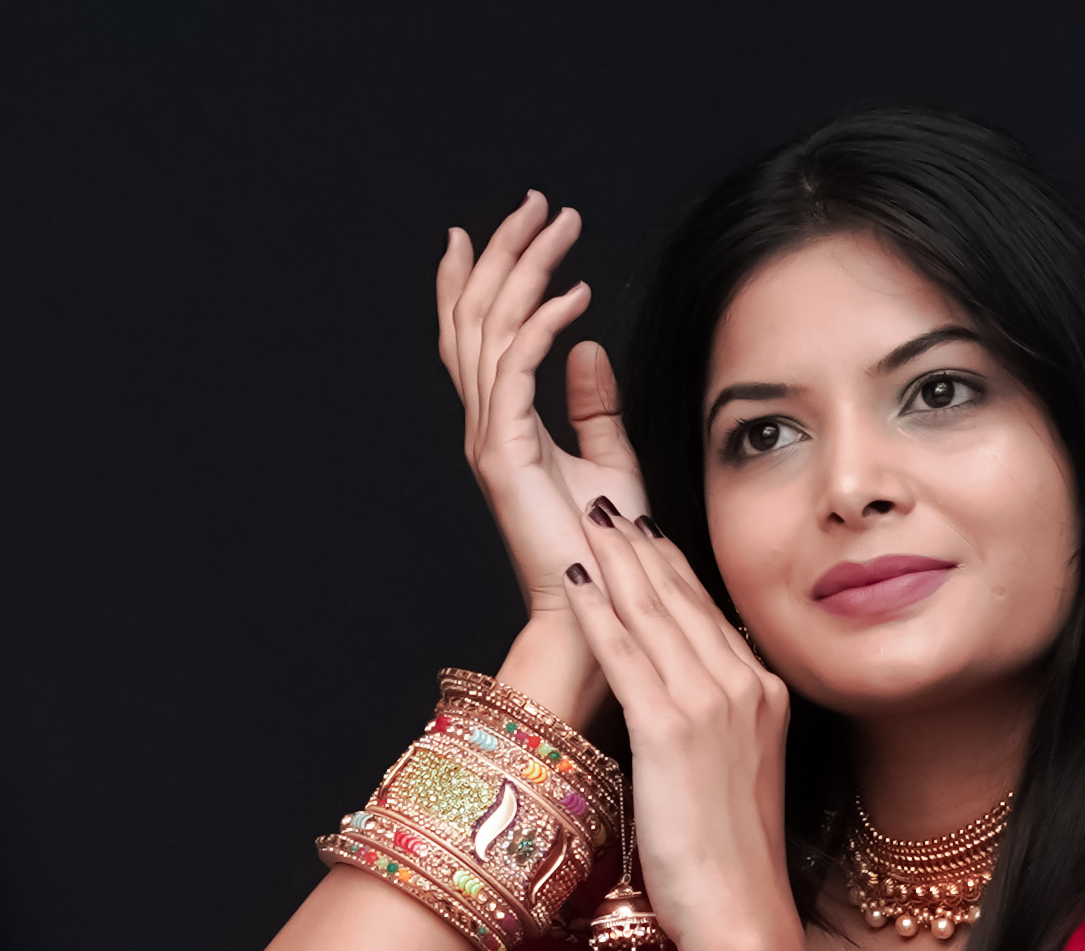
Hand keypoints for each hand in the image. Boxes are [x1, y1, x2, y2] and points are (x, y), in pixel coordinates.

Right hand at [437, 197, 645, 660]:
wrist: (595, 611)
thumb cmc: (607, 551)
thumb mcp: (609, 461)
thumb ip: (594, 406)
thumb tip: (589, 348)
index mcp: (502, 424)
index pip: (476, 335)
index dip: (476, 278)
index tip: (484, 227)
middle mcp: (486, 424)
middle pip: (477, 317)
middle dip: (503, 252)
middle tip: (537, 204)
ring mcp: (489, 437)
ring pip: (492, 329)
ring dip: (525, 269)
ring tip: (559, 226)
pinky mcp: (504, 451)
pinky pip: (516, 367)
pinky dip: (542, 322)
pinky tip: (577, 293)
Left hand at [563, 510, 808, 950]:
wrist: (741, 909)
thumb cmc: (732, 860)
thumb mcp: (739, 774)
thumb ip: (721, 726)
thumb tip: (687, 704)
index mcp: (763, 695)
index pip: (708, 613)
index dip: (670, 566)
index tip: (643, 532)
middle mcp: (742, 687)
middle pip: (681, 599)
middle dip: (640, 545)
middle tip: (608, 500)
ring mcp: (709, 705)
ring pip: (652, 613)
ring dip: (615, 560)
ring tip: (586, 518)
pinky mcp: (669, 730)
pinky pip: (626, 653)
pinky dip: (599, 610)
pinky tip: (575, 578)